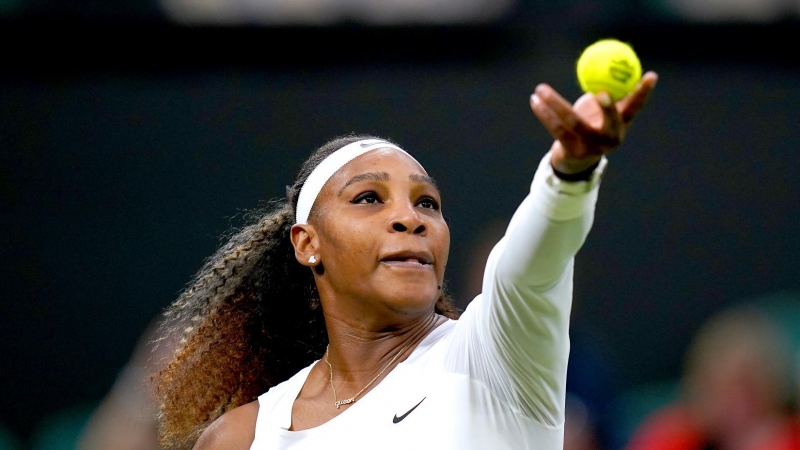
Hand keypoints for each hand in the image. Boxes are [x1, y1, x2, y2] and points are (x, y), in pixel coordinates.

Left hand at [530, 71, 657, 173]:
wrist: (576, 157)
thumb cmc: (593, 124)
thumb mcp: (604, 110)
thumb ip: (610, 91)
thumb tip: (613, 60)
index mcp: (621, 124)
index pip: (635, 106)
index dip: (643, 91)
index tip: (651, 75)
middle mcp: (610, 138)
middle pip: (610, 121)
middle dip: (608, 107)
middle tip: (602, 91)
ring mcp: (591, 146)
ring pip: (573, 122)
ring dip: (555, 103)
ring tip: (540, 89)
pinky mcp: (572, 150)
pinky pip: (556, 128)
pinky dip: (544, 113)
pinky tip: (535, 100)